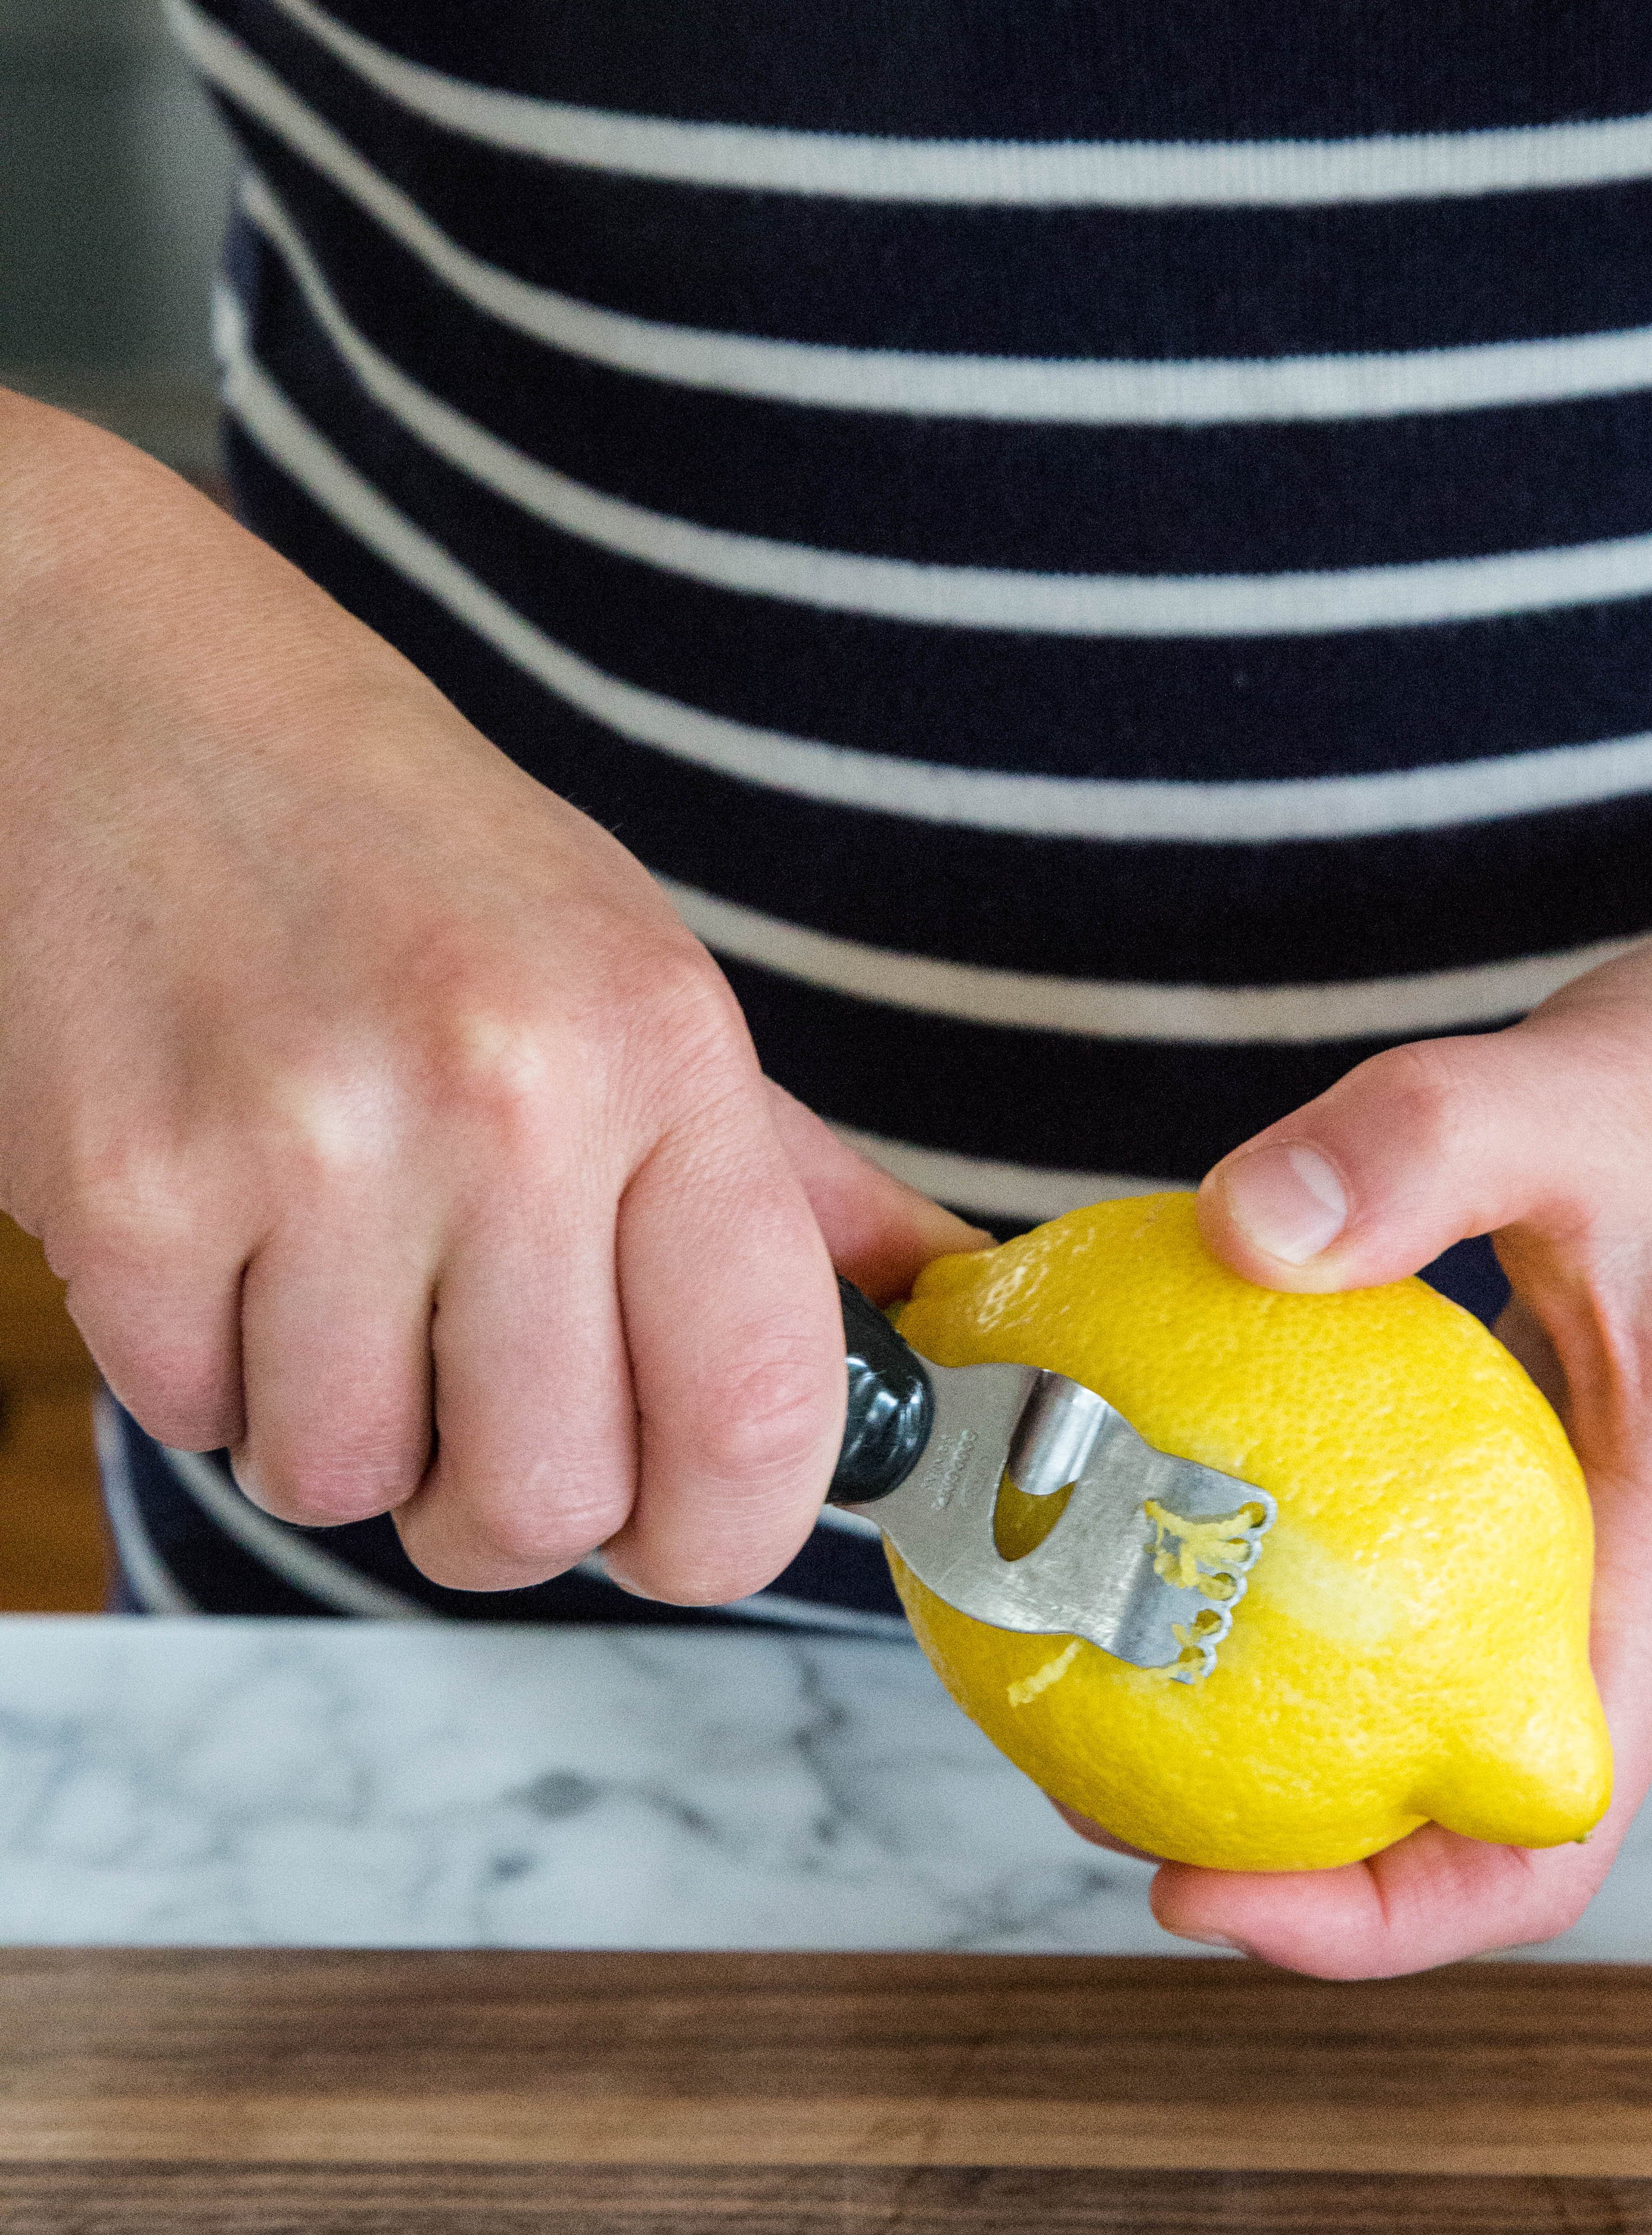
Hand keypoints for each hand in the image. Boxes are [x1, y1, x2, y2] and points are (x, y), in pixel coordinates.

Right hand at [0, 393, 981, 1600]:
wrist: (118, 694)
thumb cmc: (404, 853)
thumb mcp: (636, 976)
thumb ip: (789, 1182)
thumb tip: (947, 1314)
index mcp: (660, 1046)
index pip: (759, 1407)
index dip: (731, 1536)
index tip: (692, 1534)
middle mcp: (502, 1098)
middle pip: (545, 1504)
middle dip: (514, 1512)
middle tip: (487, 1415)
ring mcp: (302, 1146)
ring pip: (352, 1484)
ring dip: (351, 1433)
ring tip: (340, 1279)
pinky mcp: (124, 1189)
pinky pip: (199, 1420)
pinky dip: (215, 1374)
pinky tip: (228, 1236)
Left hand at [1132, 826, 1651, 1973]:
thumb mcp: (1581, 1094)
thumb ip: (1414, 1152)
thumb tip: (1233, 1233)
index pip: (1535, 1846)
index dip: (1365, 1917)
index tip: (1186, 1889)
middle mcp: (1629, 1605)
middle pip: (1453, 1814)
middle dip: (1274, 1843)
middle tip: (1074, 1767)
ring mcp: (1592, 1553)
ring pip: (1428, 1711)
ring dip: (1277, 1728)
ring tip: (1095, 1667)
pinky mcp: (1555, 1487)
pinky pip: (1421, 1595)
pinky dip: (1307, 1600)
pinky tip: (1184, 1524)